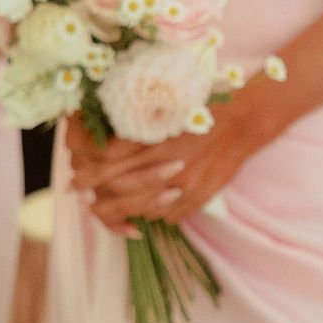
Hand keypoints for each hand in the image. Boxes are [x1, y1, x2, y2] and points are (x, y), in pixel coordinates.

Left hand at [66, 74, 287, 236]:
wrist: (246, 119)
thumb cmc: (203, 107)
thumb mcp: (165, 111)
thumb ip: (138, 133)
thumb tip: (107, 151)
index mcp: (156, 137)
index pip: (111, 160)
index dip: (89, 173)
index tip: (76, 177)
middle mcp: (168, 162)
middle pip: (123, 190)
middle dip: (99, 199)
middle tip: (85, 201)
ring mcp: (186, 183)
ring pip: (145, 207)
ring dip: (126, 211)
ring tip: (112, 210)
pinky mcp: (202, 195)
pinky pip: (171, 215)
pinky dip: (156, 215)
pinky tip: (150, 210)